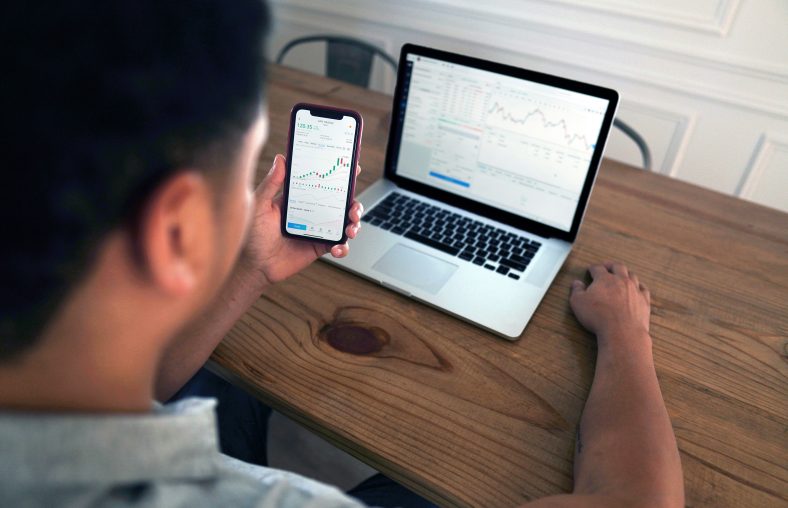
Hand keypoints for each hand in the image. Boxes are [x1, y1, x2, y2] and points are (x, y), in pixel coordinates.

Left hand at [239, 154, 362, 287]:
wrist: (256, 265)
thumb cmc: (253, 234)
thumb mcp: (259, 205)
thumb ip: (271, 183)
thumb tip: (281, 159)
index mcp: (300, 198)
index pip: (323, 182)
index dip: (339, 176)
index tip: (351, 169)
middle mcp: (313, 211)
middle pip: (341, 203)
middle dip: (354, 203)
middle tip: (353, 208)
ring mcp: (319, 229)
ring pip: (345, 222)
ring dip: (354, 224)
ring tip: (351, 229)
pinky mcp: (320, 246)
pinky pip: (339, 245)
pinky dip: (343, 247)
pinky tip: (337, 248)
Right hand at [569, 262, 650, 345]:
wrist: (622, 331)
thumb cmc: (598, 317)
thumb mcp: (578, 303)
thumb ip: (576, 291)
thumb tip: (576, 283)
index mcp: (604, 279)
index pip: (598, 268)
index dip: (593, 268)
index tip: (590, 269)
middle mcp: (621, 280)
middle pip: (618, 267)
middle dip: (611, 265)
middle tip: (607, 265)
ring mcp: (634, 290)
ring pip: (632, 276)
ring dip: (626, 273)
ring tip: (622, 275)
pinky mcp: (644, 301)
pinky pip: (643, 289)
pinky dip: (639, 286)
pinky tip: (638, 288)